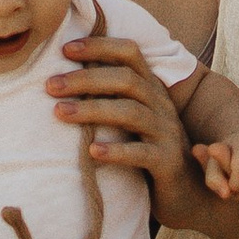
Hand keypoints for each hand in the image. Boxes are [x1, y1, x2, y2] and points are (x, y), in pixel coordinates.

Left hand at [49, 43, 203, 229]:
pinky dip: (116, 151)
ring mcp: (166, 133)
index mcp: (152, 89)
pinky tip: (92, 152)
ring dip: (92, 110)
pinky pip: (141, 154)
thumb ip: (111, 97)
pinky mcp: (167, 163)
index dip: (100, 46)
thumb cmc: (149, 150)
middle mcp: (161, 105)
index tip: (65, 49)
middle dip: (86, 79)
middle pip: (126, 80)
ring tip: (60, 113)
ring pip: (131, 112)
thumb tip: (64, 79)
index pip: (130, 54)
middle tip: (50, 85)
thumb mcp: (134, 118)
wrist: (188, 192)